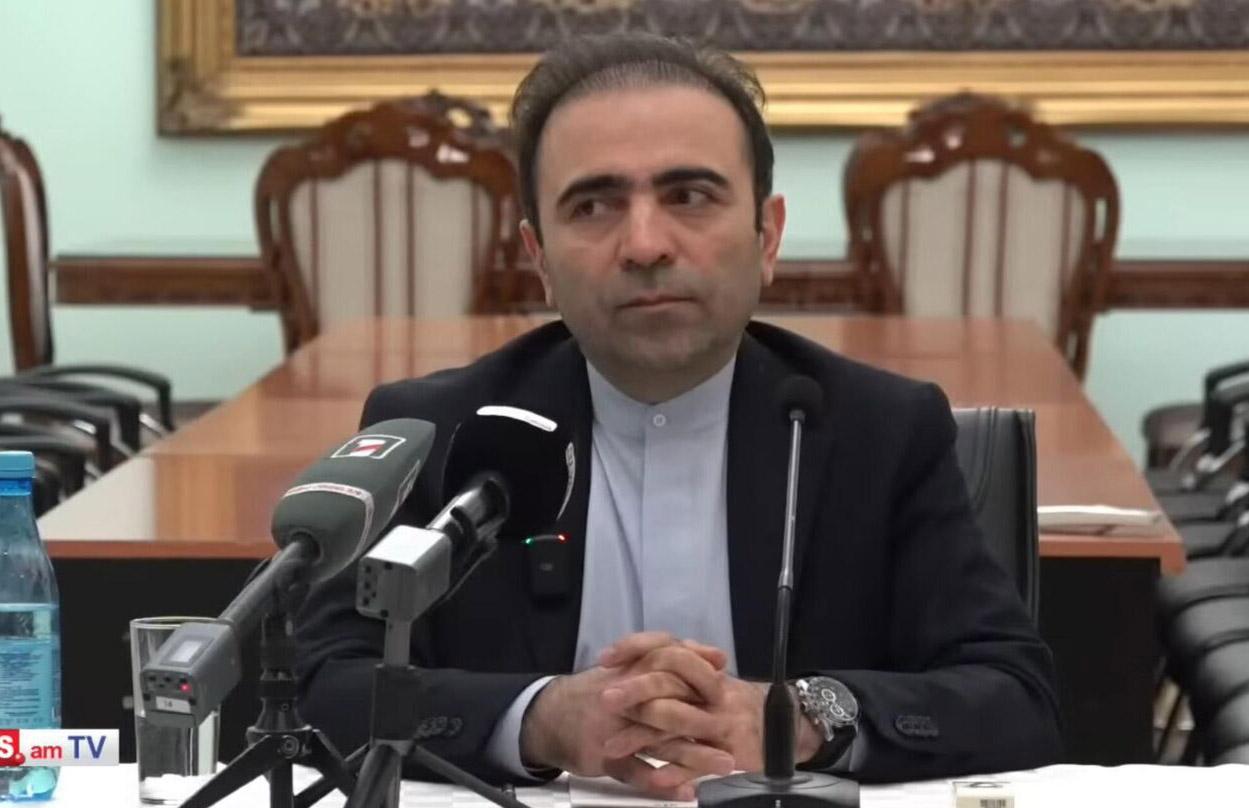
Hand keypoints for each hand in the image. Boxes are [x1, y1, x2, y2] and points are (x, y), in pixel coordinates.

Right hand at [520, 632, 734, 799]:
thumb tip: (718, 657)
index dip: (700, 677)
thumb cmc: (600, 690)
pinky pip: (636, 771)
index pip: (672, 666)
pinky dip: (661, 782)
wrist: (549, 714)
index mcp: (633, 670)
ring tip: (722, 765)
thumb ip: (674, 660)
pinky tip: (685, 791)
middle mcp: (625, 697)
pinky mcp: (605, 756)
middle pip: (670, 706)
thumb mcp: (631, 667)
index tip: (727, 689)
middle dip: (704, 721)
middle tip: (734, 734)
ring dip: (693, 755)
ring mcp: (615, 728)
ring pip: (659, 741)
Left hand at [598, 636, 825, 771]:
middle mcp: (710, 691)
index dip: (635, 648)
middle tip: (604, 699)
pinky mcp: (730, 751)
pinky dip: (675, 772)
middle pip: (668, 682)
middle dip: (633, 690)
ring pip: (677, 723)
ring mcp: (719, 721)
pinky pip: (698, 762)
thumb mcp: (711, 677)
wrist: (786, 724)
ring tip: (611, 747)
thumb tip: (645, 650)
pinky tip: (654, 779)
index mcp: (702, 669)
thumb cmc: (738, 703)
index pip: (666, 647)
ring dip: (641, 736)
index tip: (605, 658)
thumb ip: (683, 663)